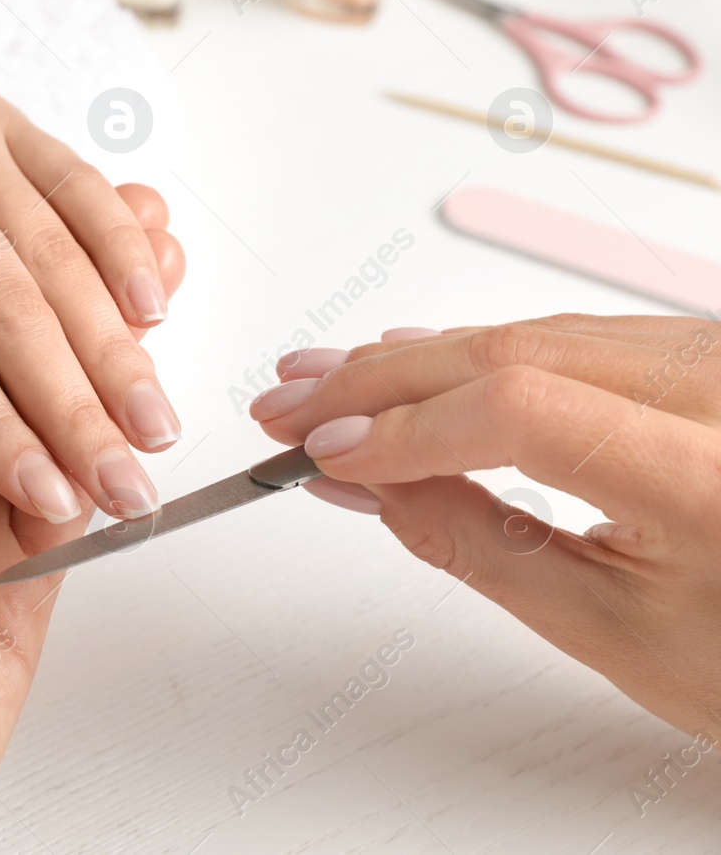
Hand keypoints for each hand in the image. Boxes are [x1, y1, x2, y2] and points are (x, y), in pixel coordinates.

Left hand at [0, 0, 180, 527]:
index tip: (43, 498)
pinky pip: (74, 183)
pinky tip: (157, 303)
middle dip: (77, 412)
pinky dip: (121, 241)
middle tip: (129, 491)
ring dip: (116, 347)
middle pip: (9, 312)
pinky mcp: (0, 116)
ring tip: (160, 426)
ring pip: (56, 256)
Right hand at [250, 315, 720, 732]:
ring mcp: (713, 359)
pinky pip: (566, 333)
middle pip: (511, 352)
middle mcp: (720, 395)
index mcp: (712, 475)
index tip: (323, 455)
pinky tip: (414, 359)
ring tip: (325, 386)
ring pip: (529, 333)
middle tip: (287, 407)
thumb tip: (366, 483)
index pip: (520, 410)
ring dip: (413, 359)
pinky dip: (477, 352)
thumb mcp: (614, 632)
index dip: (404, 426)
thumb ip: (478, 548)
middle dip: (378, 381)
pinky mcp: (698, 350)